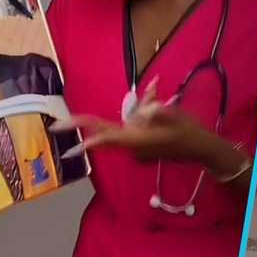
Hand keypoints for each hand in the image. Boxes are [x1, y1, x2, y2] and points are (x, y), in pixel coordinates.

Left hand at [50, 78, 217, 163]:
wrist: (201, 150)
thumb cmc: (188, 132)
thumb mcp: (176, 117)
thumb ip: (158, 111)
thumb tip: (144, 109)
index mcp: (137, 139)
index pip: (107, 136)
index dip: (88, 134)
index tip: (70, 136)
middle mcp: (131, 145)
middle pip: (102, 135)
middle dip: (81, 129)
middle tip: (55, 127)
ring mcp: (134, 147)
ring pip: (117, 128)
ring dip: (114, 120)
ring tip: (130, 110)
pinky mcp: (139, 145)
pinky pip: (127, 129)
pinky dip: (133, 116)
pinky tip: (153, 107)